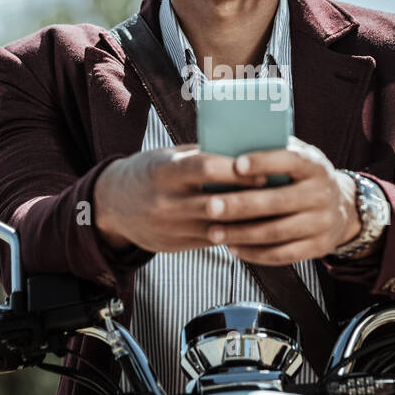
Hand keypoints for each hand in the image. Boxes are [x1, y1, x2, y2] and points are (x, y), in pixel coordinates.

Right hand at [92, 145, 265, 252]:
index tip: (264, 169)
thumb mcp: (168, 157)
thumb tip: (247, 149)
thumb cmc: (150, 172)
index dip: (237, 170)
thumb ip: (202, 156)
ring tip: (276, 213)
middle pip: (217, 202)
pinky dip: (235, 235)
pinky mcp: (176, 246)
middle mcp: (166, 201)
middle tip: (281, 193)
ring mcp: (170, 227)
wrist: (113, 205)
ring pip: (219, 228)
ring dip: (249, 222)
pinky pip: (213, 242)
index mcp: (165, 171)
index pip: (206, 169)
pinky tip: (256, 228)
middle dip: (251, 199)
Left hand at [206, 136, 361, 265]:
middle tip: (210, 206)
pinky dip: (255, 253)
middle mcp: (322, 194)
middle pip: (278, 201)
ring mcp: (322, 223)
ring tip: (214, 232)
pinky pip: (282, 255)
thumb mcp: (298, 157)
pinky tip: (232, 248)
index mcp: (315, 166)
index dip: (264, 162)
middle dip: (240, 205)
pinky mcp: (318, 248)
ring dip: (241, 233)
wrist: (341, 208)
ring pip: (276, 232)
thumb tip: (231, 142)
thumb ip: (273, 149)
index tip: (236, 164)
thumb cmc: (303, 177)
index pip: (290, 160)